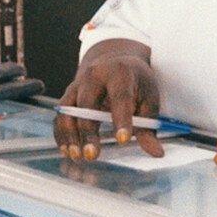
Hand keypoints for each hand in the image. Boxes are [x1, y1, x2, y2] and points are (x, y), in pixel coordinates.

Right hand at [54, 44, 163, 161]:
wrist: (115, 60)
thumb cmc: (135, 82)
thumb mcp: (149, 99)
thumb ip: (149, 126)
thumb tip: (156, 152)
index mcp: (120, 73)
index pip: (120, 96)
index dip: (121, 119)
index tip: (123, 140)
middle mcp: (94, 75)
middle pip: (87, 103)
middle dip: (88, 131)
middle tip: (93, 155)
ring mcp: (77, 84)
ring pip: (68, 110)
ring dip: (70, 135)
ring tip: (77, 156)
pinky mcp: (68, 95)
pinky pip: (60, 115)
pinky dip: (61, 134)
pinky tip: (67, 150)